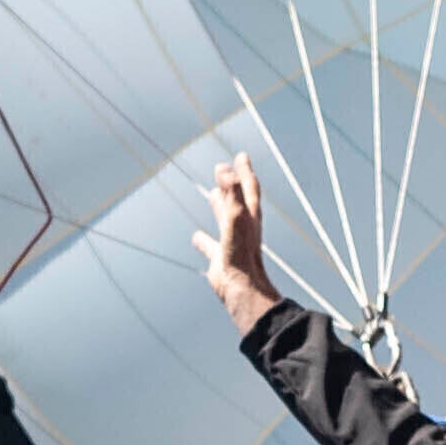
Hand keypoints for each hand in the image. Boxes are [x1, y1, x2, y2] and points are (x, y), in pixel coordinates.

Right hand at [201, 150, 281, 318]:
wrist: (242, 288)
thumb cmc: (242, 253)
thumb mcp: (236, 216)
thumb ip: (231, 191)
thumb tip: (224, 167)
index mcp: (249, 214)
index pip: (248, 186)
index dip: (244, 170)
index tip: (241, 155)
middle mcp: (243, 227)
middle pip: (238, 200)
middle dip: (233, 184)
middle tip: (226, 171)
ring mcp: (232, 242)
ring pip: (225, 219)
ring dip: (219, 206)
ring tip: (213, 196)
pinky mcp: (221, 258)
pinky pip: (210, 246)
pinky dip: (203, 240)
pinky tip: (196, 237)